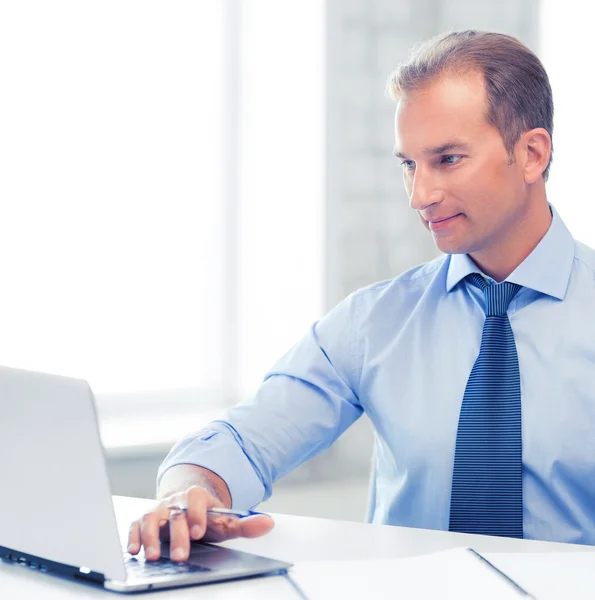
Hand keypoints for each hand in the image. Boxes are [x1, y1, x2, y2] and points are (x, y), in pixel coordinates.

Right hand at [127, 486, 274, 561]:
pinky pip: (134, 524)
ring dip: (151, 536)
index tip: (199, 530)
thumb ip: (245, 524)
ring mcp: (159, 510)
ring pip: (151, 517)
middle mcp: (176, 502)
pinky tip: (134, 551)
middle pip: (174, 513)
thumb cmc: (205, 518)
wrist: (184, 507)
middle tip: (182, 556)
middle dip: (177, 535)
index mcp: (197, 498)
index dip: (196, 513)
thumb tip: (267, 524)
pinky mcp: (144, 520)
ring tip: (154, 556)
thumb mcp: (225, 521)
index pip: (195, 499)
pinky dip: (132, 536)